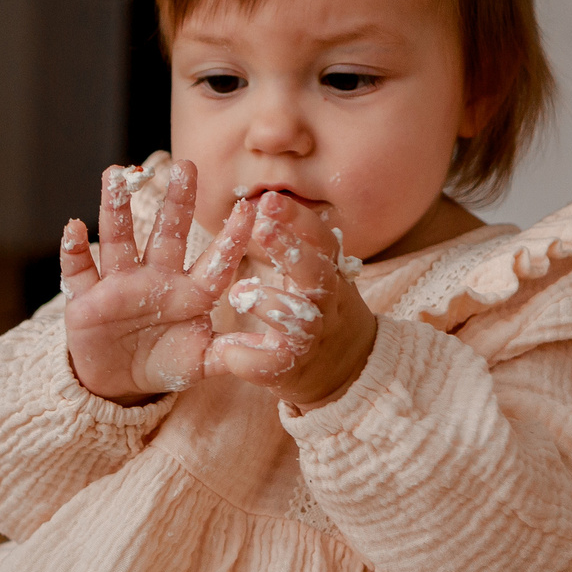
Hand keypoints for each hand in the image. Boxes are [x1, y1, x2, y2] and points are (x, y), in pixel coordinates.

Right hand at [59, 159, 233, 404]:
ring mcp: (120, 284)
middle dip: (176, 201)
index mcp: (189, 292)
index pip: (214, 260)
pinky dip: (73, 251)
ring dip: (116, 208)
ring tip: (117, 173)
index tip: (249, 207)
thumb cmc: (165, 363)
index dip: (231, 237)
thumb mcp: (202, 363)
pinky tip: (73, 227)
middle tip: (186, 166)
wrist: (119, 381)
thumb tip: (277, 353)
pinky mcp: (86, 299)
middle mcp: (155, 278)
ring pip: (119, 240)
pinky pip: (78, 270)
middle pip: (167, 234)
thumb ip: (233, 355)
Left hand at [208, 192, 376, 406]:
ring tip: (239, 293)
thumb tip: (269, 201)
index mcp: (329, 276)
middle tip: (261, 227)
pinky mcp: (292, 369)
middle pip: (318, 273)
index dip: (299, 220)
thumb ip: (300, 245)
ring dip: (270, 303)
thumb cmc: (320, 312)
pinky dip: (249, 359)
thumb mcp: (317, 275)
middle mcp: (326, 304)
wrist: (344, 372)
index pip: (321, 242)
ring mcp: (312, 338)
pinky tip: (227, 350)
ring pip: (300, 319)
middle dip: (291, 249)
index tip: (269, 200)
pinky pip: (274, 364)